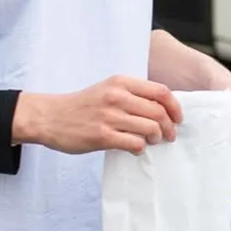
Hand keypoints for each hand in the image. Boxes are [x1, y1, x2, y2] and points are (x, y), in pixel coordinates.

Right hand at [12, 75, 182, 155]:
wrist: (52, 116)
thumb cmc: (83, 104)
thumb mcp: (108, 88)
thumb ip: (132, 93)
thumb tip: (162, 107)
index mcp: (121, 82)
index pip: (160, 91)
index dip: (175, 106)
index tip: (178, 118)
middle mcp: (117, 96)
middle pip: (158, 111)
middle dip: (169, 126)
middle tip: (169, 135)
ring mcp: (109, 116)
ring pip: (149, 128)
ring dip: (156, 138)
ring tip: (152, 141)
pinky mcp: (102, 136)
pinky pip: (134, 143)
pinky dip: (140, 148)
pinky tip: (136, 147)